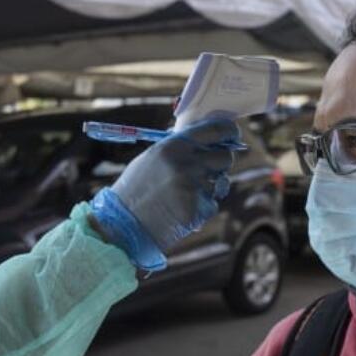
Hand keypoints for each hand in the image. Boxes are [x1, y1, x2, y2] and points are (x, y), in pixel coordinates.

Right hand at [90, 119, 238, 270]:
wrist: (123, 225)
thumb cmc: (136, 189)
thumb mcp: (153, 158)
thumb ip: (179, 147)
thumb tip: (207, 139)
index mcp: (174, 146)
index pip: (215, 130)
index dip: (229, 130)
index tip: (233, 133)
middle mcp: (187, 164)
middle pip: (225, 157)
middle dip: (220, 163)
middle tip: (206, 170)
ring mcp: (194, 188)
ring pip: (220, 182)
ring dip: (209, 187)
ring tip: (182, 194)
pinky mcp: (198, 210)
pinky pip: (211, 204)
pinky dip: (201, 208)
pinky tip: (180, 210)